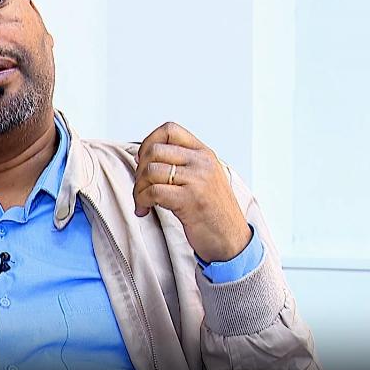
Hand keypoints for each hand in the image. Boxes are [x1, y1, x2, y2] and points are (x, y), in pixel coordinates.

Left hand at [133, 122, 251, 262]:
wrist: (231, 240)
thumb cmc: (213, 212)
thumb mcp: (204, 178)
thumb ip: (182, 163)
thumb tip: (142, 157)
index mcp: (204, 154)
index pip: (170, 130)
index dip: (150, 141)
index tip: (143, 161)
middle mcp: (202, 163)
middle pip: (155, 150)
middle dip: (139, 170)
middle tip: (140, 187)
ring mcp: (197, 180)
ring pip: (150, 171)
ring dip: (138, 188)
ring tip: (142, 202)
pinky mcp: (189, 200)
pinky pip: (153, 192)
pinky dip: (141, 201)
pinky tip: (144, 210)